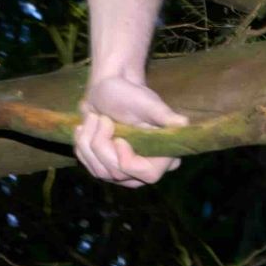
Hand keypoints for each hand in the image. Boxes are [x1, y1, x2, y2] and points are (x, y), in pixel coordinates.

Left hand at [75, 68, 185, 186]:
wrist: (109, 91)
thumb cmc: (131, 94)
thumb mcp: (148, 103)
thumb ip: (164, 115)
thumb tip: (183, 124)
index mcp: (164, 155)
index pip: (149, 175)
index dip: (129, 161)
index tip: (118, 138)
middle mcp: (145, 169)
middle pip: (118, 173)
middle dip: (103, 144)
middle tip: (101, 119)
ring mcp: (123, 173)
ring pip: (99, 172)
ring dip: (89, 142)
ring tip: (93, 119)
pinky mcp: (105, 169)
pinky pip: (88, 167)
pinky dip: (82, 145)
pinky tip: (86, 128)